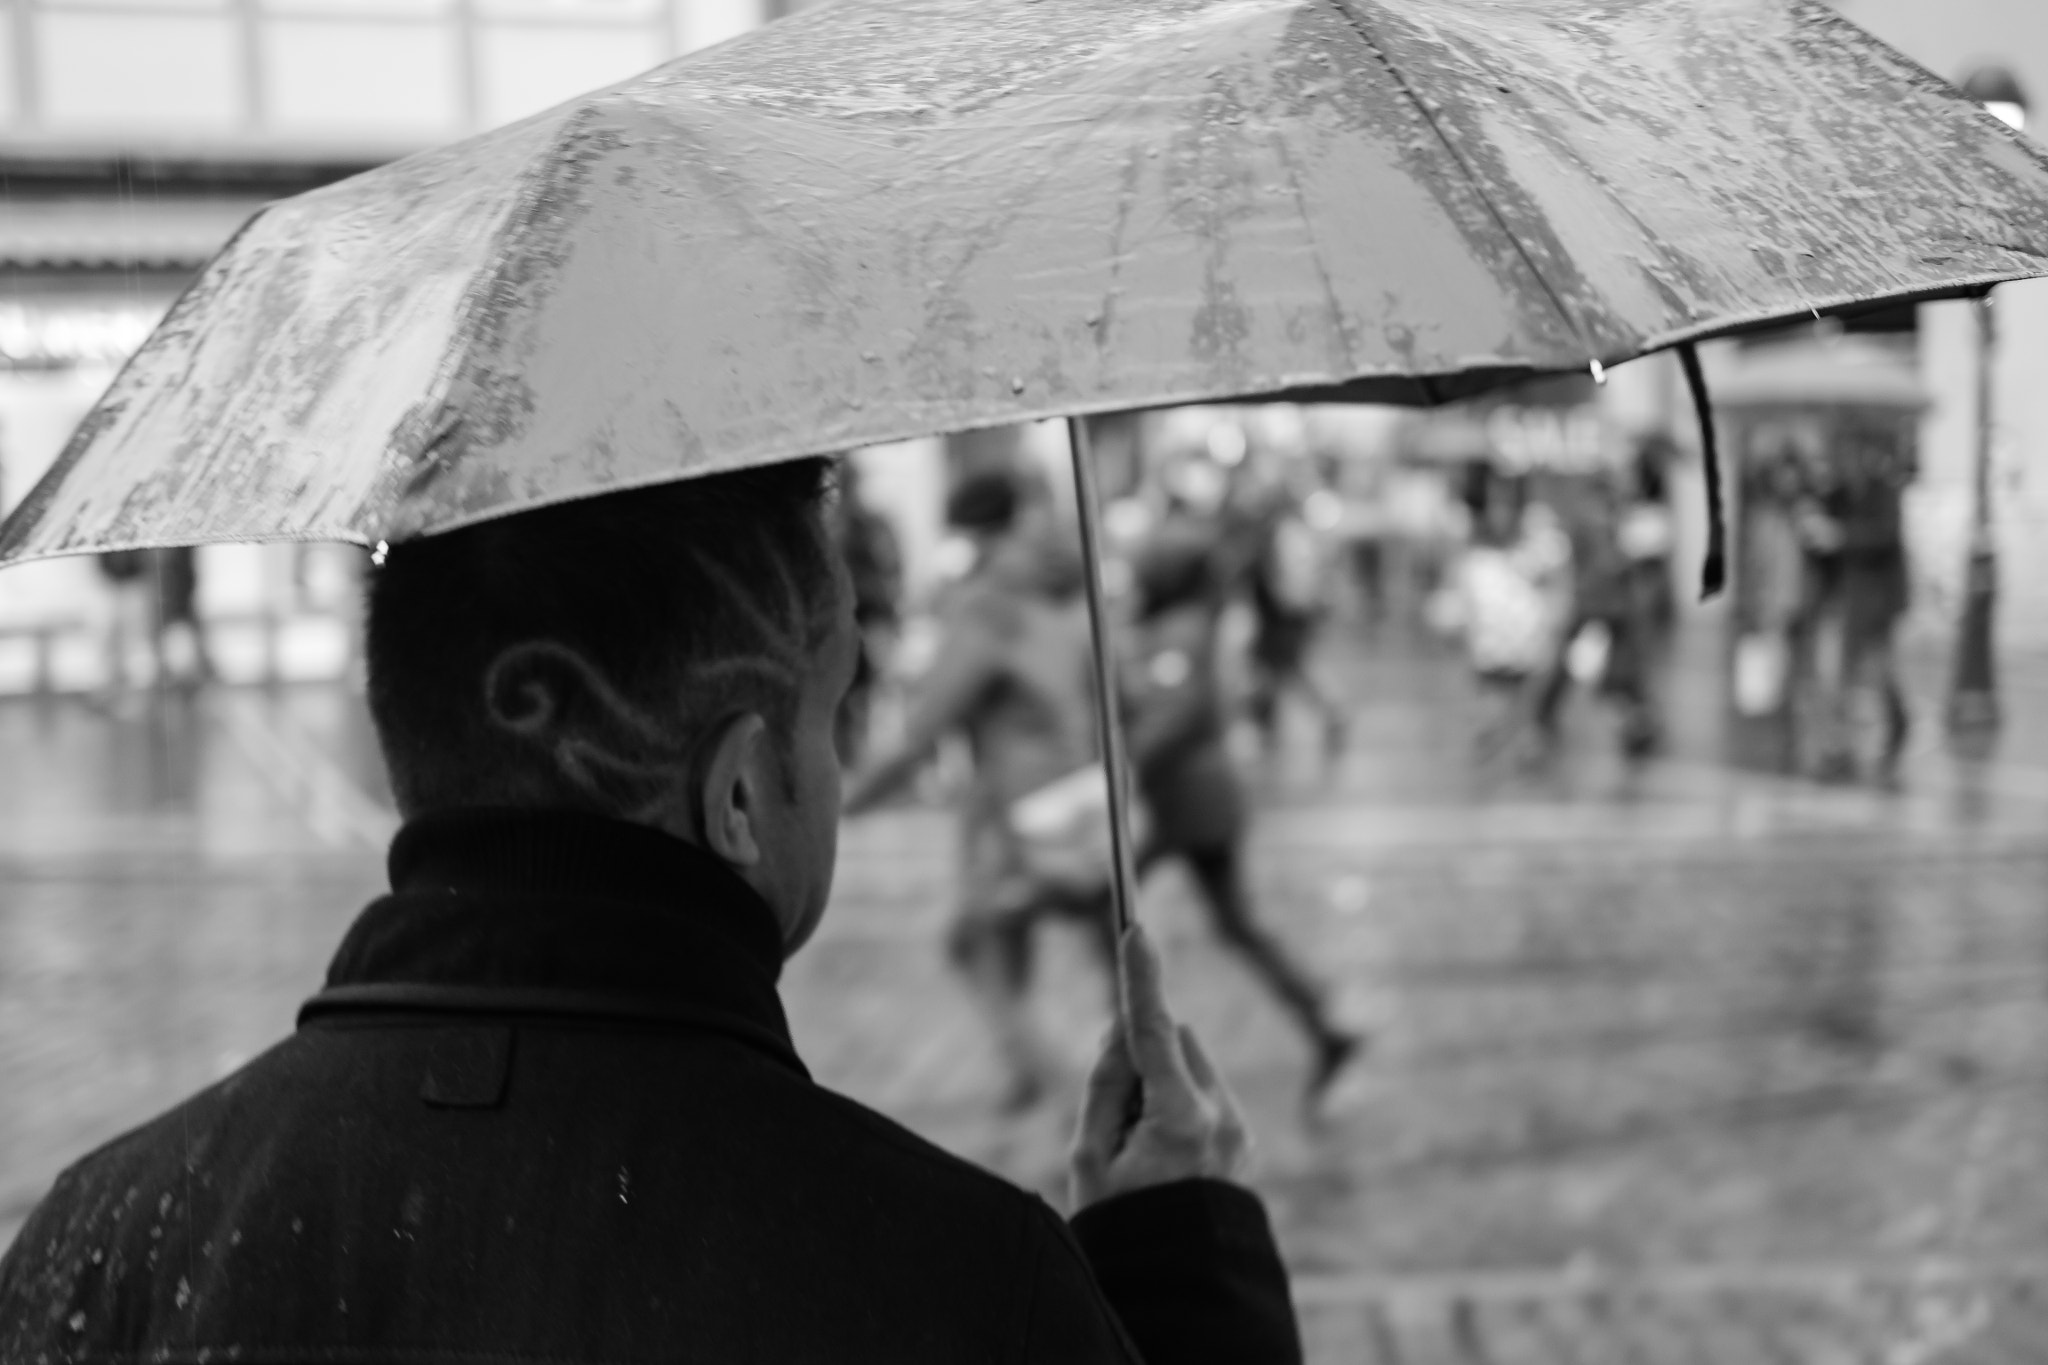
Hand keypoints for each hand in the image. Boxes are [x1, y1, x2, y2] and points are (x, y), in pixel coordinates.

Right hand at [1070, 925, 1250, 1209]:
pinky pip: (1206, 1097)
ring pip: (1191, 1067)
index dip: (1141, 976)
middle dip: (1141, 1054)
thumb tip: (1122, 1028)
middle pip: (1173, 1042)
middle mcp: (1221, 1116)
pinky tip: (1165, 1159)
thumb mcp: (1090, 1155)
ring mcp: (1239, 1129)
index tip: (1136, 927)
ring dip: (1162, 1083)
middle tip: (1113, 1111)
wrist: (1181, 1286)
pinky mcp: (1244, 1139)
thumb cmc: (1124, 1223)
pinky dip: (1180, 1106)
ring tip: (1141, 1150)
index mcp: (1180, 1120)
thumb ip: (1105, 1082)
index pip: (1153, 1030)